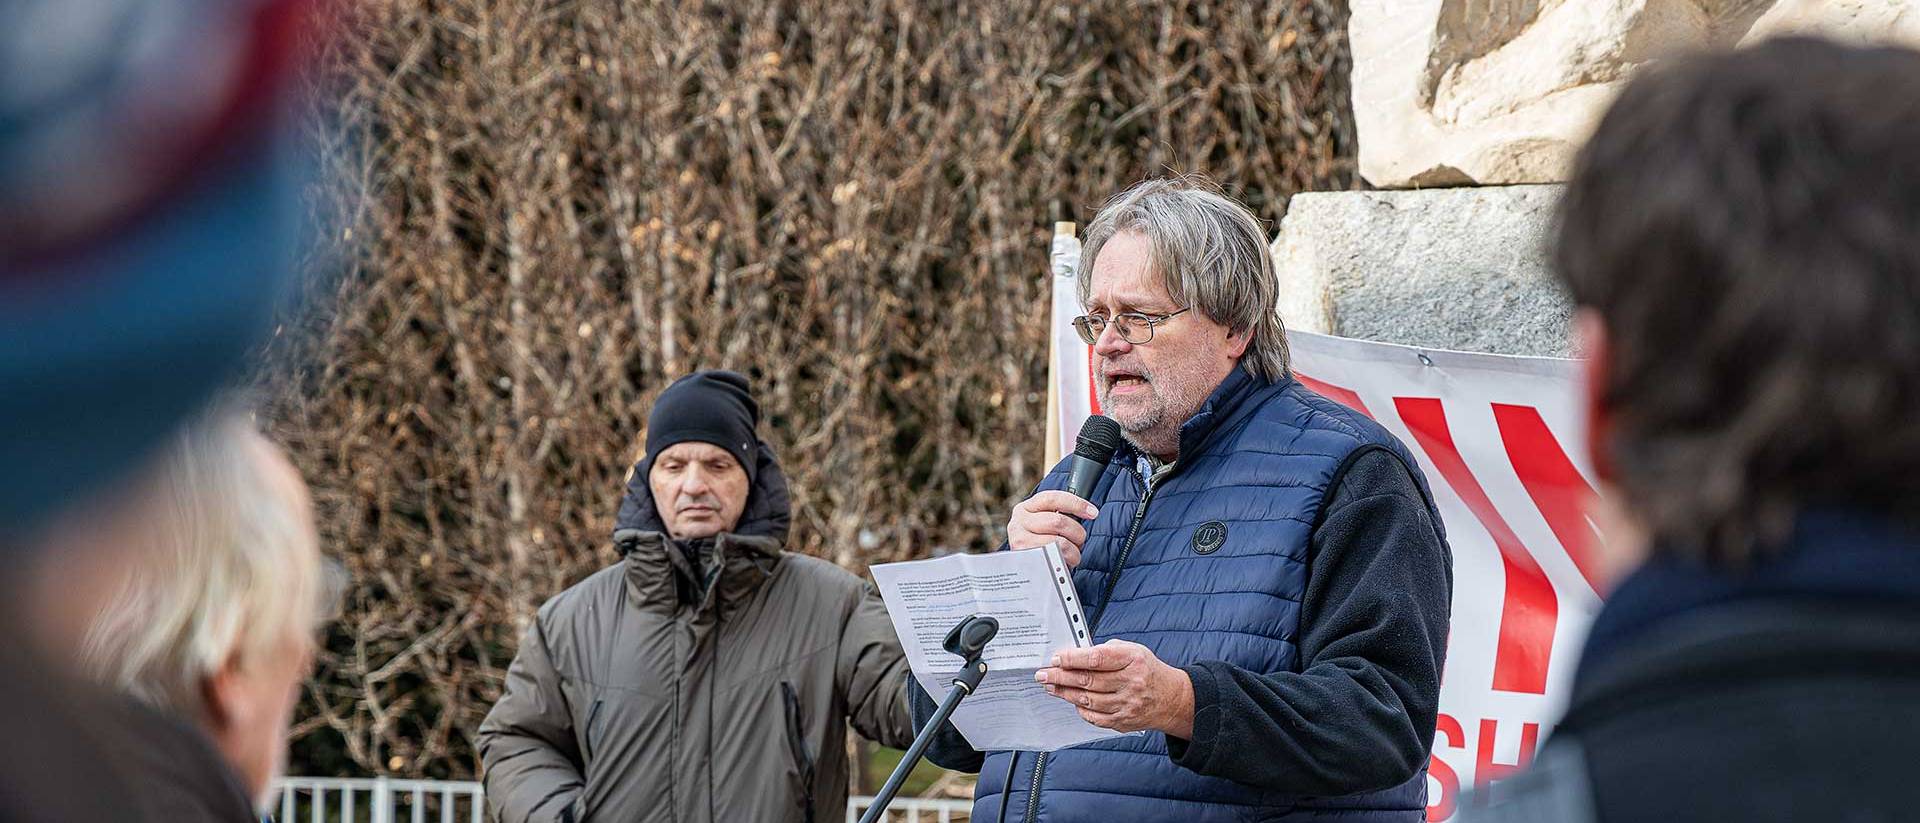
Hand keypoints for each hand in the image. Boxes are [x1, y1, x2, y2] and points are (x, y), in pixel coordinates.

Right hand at [1006, 490, 1098, 565]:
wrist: (1023, 567)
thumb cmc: (1041, 540)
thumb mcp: (1046, 521)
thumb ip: (1061, 514)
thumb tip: (1089, 511)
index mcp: (1027, 507)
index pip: (1053, 499)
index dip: (1076, 504)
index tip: (1093, 513)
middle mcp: (1019, 521)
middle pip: (1057, 521)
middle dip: (1076, 532)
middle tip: (1080, 540)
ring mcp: (1019, 540)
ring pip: (1058, 542)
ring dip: (1073, 550)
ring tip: (1073, 554)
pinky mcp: (1024, 559)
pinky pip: (1054, 559)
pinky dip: (1065, 562)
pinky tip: (1065, 563)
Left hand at [1034, 640, 1193, 737]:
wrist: (1170, 698)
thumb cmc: (1147, 671)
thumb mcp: (1133, 650)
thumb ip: (1106, 651)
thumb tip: (1076, 655)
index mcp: (1133, 660)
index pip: (1097, 658)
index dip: (1073, 659)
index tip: (1056, 658)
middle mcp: (1131, 683)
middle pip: (1088, 680)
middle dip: (1060, 677)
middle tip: (1043, 674)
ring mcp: (1127, 705)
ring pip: (1088, 700)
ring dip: (1065, 693)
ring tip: (1050, 686)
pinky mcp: (1122, 721)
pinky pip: (1094, 717)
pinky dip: (1080, 708)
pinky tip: (1071, 700)